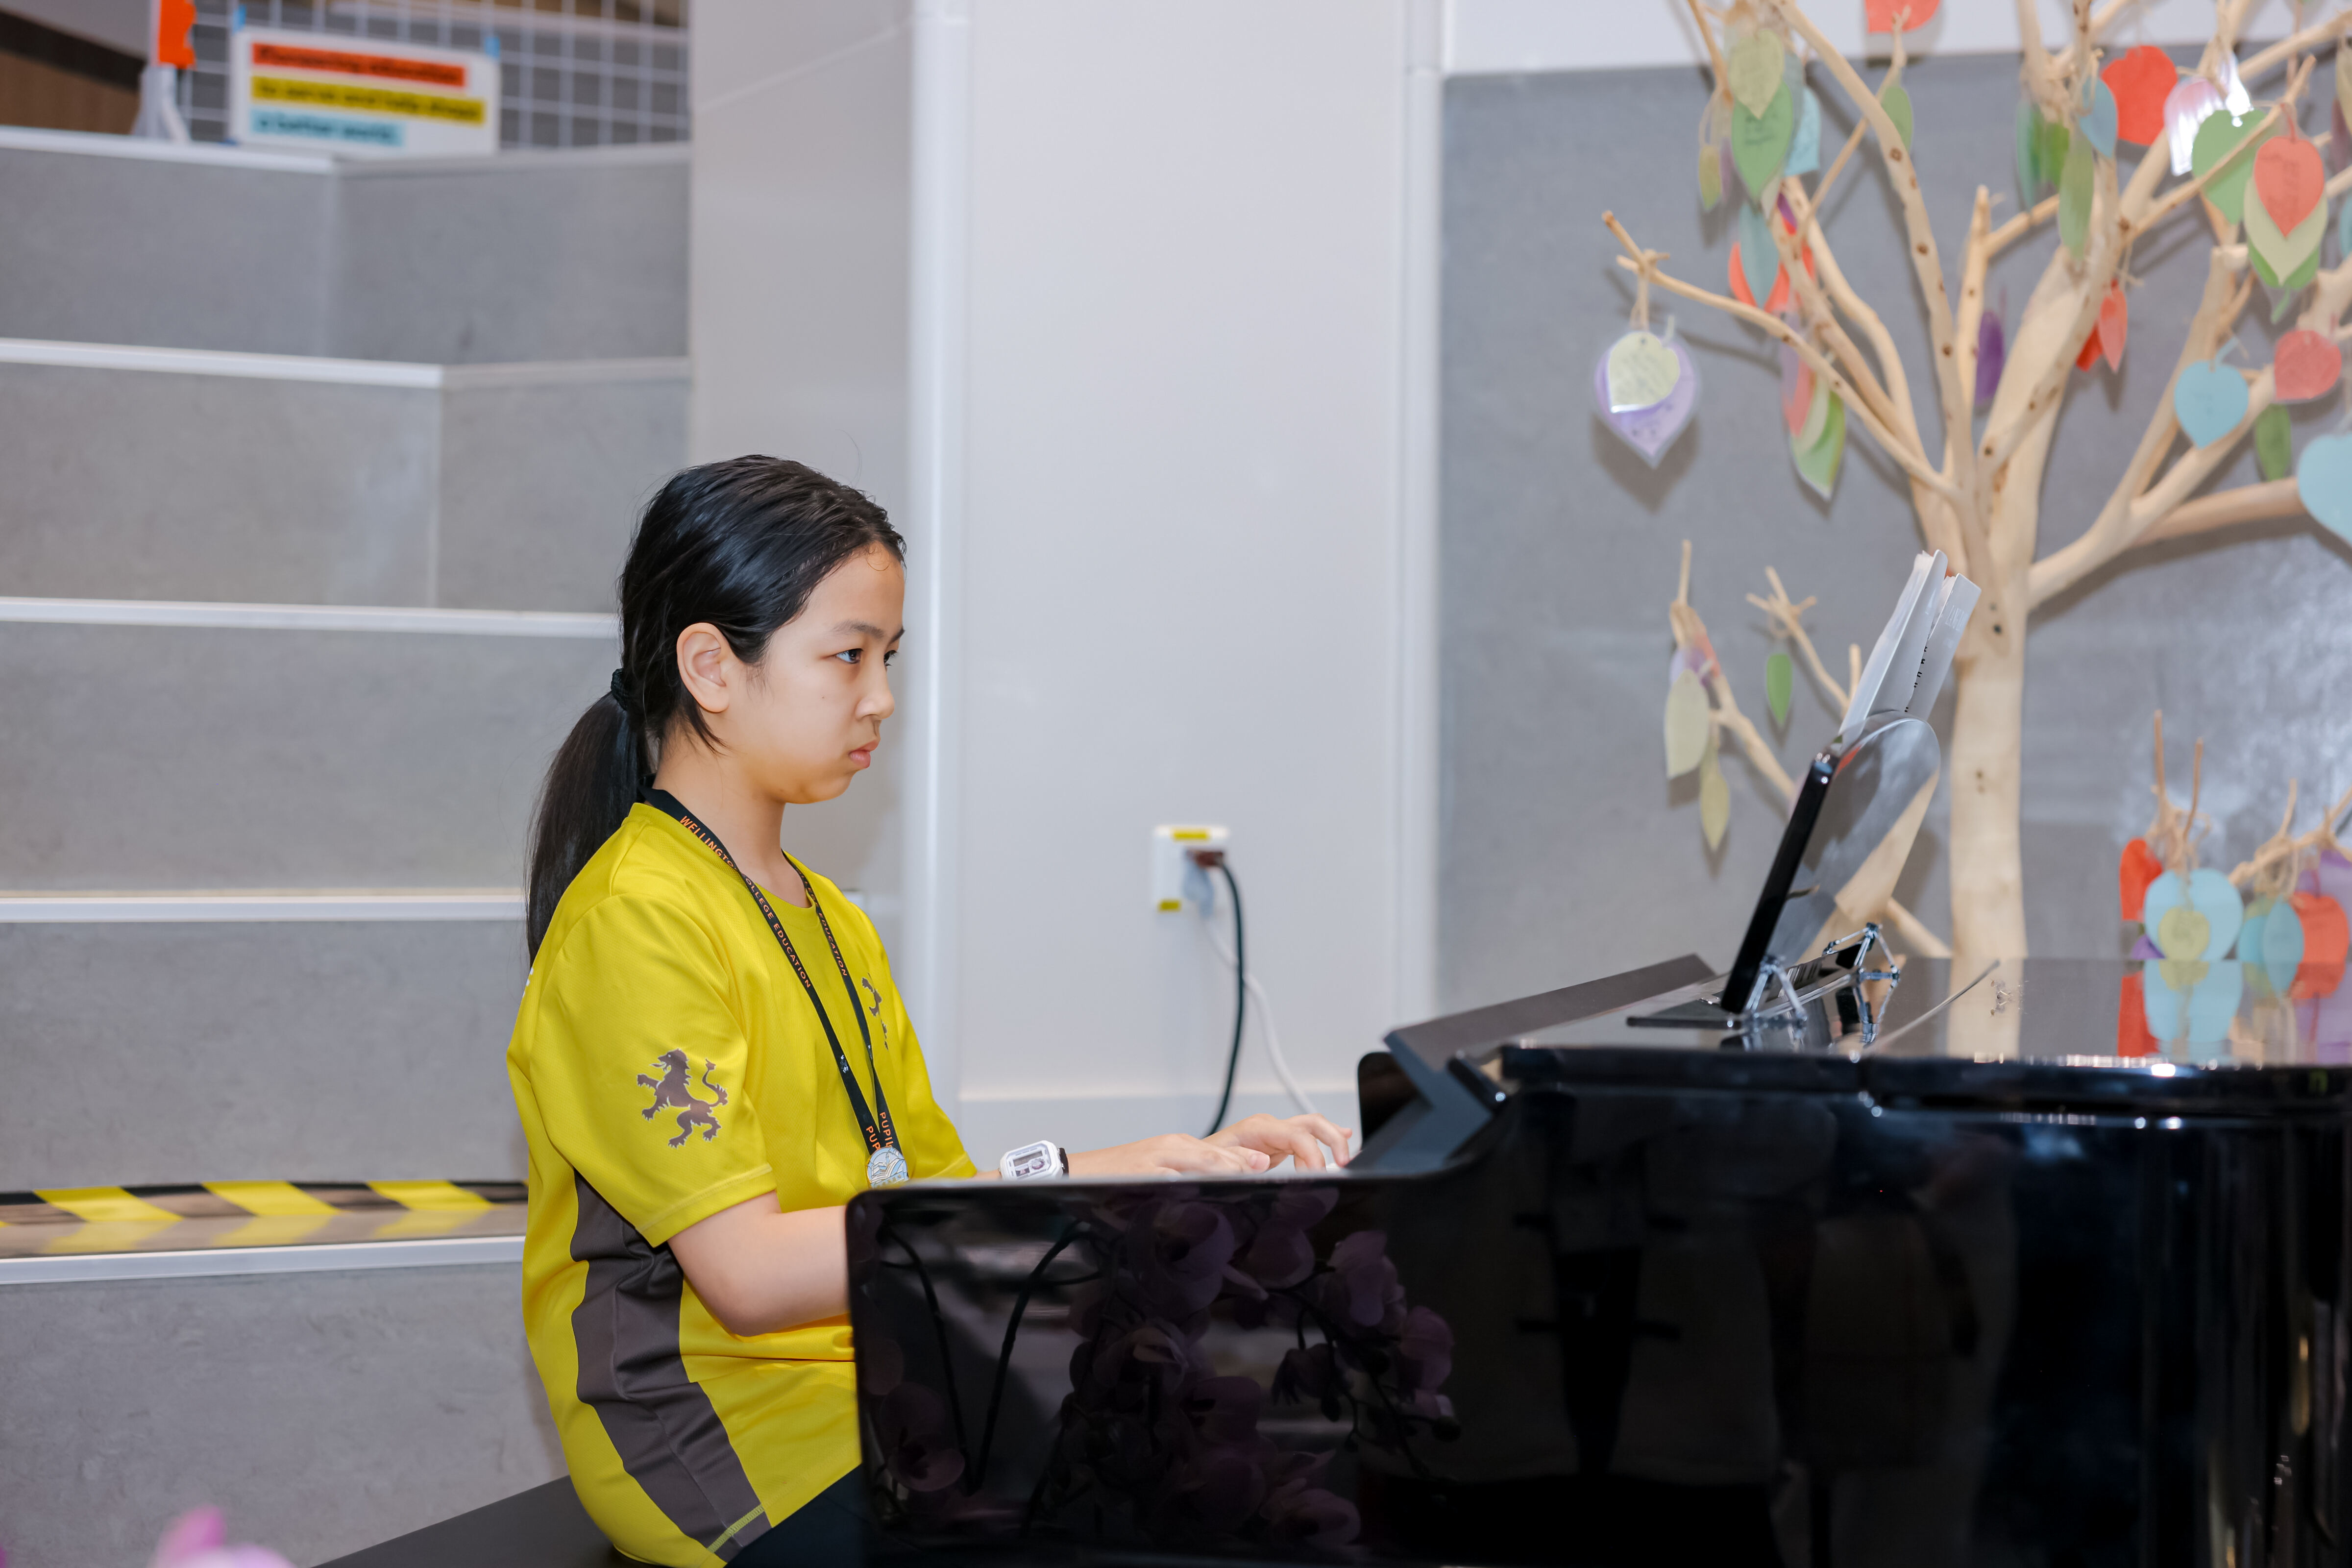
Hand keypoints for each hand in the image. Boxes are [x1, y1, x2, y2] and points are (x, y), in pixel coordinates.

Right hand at [1068, 1134, 1271, 1178]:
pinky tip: (1203, 1190)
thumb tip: (1221, 1191)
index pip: (1218, 1154)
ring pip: (1197, 1161)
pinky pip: (1169, 1177)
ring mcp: (1155, 1159)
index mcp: (1177, 1147)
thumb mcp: (1159, 1172)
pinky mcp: (1140, 1171)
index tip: (1266, 1168)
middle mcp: (1169, 1148)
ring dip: (1223, 1169)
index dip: (1243, 1162)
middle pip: (1213, 1155)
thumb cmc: (1121, 1177)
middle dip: (1240, 1164)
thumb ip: (1188, 1177)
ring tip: (1246, 1175)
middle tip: (1265, 1170)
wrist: (1077, 1172)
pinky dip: (1188, 1182)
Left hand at [1207, 1112, 1354, 1170]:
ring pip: (1312, 1127)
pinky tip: (1341, 1139)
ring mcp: (1273, 1133)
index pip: (1296, 1135)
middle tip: (1344, 1162)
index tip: (1316, 1175)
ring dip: (1331, 1138)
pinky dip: (1324, 1140)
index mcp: (1255, 1129)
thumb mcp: (1216, 1167)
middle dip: (1332, 1139)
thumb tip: (1263, 1161)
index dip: (1312, 1154)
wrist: (1190, 1164)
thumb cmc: (1201, 1166)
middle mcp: (1267, 1127)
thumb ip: (1239, 1164)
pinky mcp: (1276, 1144)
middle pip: (1310, 1123)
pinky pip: (1305, 1137)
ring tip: (1346, 1156)